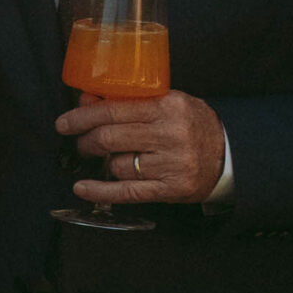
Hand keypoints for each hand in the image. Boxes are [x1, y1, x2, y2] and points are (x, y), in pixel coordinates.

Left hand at [59, 90, 228, 205]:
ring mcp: (173, 164)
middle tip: (81, 143)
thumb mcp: (164, 103)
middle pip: (109, 138)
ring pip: (117, 165)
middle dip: (86, 142)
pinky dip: (100, 191)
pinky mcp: (173, 188)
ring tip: (104, 159)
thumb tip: (85, 100)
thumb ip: (126, 101)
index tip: (64, 123)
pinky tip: (81, 187)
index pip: (112, 110)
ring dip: (102, 163)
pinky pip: (128, 192)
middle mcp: (171, 134)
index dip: (81, 117)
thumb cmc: (190, 124)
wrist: (229, 152)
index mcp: (167, 107)